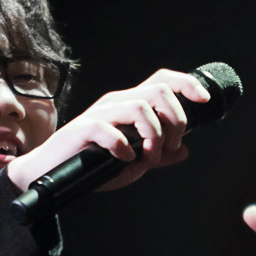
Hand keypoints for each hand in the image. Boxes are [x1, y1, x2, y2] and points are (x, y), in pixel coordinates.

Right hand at [8, 69, 209, 191]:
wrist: (51, 174)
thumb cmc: (91, 164)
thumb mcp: (134, 163)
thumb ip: (158, 155)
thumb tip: (185, 151)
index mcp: (130, 104)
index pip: (162, 81)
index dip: (187, 84)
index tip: (204, 101)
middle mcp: (117, 103)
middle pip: (159, 91)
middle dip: (175, 119)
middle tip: (171, 146)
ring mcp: (100, 114)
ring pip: (140, 107)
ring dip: (154, 135)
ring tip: (148, 157)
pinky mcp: (83, 129)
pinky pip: (110, 130)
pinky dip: (124, 147)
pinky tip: (125, 160)